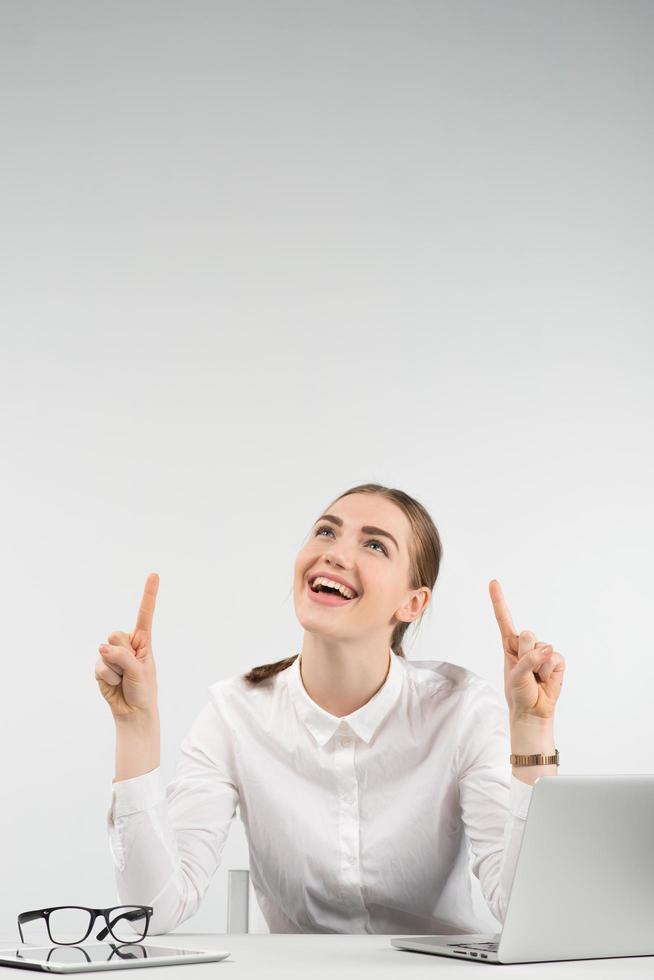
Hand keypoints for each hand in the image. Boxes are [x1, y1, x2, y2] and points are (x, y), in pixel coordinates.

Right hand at [95, 572, 159, 719]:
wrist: (132, 711)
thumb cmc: (143, 689)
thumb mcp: (140, 671)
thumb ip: (123, 657)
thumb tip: (102, 647)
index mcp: (143, 640)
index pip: (145, 614)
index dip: (149, 593)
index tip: (154, 574)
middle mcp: (127, 643)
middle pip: (116, 635)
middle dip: (122, 654)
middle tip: (130, 670)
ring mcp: (112, 654)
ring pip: (106, 651)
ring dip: (115, 669)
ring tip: (123, 678)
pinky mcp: (101, 665)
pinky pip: (99, 666)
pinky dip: (107, 677)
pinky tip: (114, 683)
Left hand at [489, 578, 564, 721]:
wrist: (533, 711)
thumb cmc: (518, 693)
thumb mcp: (515, 675)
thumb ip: (528, 660)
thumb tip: (549, 649)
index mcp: (510, 645)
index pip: (504, 619)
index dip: (499, 600)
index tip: (493, 582)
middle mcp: (526, 645)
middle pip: (527, 635)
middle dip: (526, 653)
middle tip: (525, 671)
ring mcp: (542, 652)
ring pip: (542, 647)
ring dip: (538, 666)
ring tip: (535, 678)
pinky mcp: (557, 661)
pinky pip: (555, 658)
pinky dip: (550, 671)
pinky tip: (546, 679)